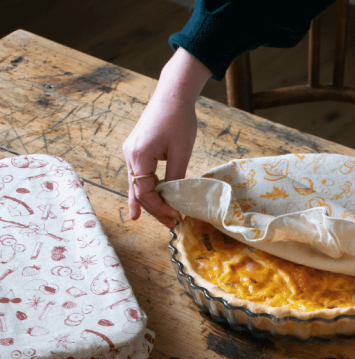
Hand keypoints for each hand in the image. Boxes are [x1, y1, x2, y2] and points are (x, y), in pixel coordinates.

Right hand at [123, 48, 211, 227]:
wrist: (172, 94)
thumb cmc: (179, 119)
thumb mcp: (181, 152)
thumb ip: (176, 176)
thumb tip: (176, 198)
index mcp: (139, 156)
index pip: (145, 192)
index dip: (159, 207)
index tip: (175, 216)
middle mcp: (130, 156)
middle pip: (138, 192)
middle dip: (154, 210)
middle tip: (170, 225)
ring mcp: (131, 153)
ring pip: (137, 185)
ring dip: (149, 203)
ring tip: (161, 220)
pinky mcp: (137, 150)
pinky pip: (139, 176)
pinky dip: (143, 191)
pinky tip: (141, 206)